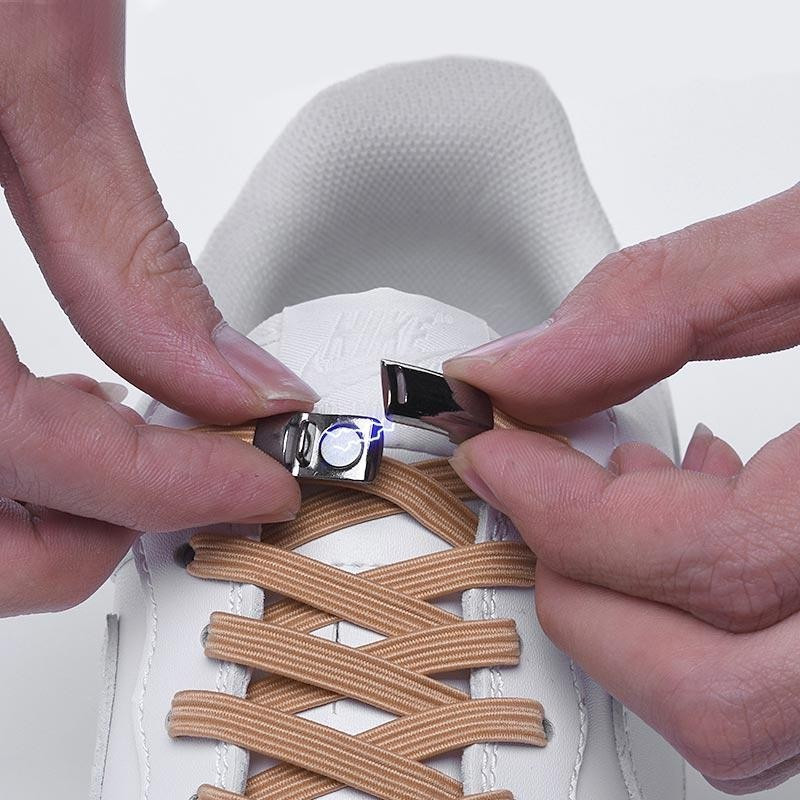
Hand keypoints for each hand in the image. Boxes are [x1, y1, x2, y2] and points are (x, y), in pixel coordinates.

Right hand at [0, 2, 316, 616]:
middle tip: (190, 489)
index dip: (153, 488)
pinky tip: (57, 404)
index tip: (258, 481)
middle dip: (75, 535)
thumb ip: (126, 253)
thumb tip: (231, 385)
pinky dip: (2, 443)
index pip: (12, 446)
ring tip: (136, 454)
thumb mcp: (38, 62)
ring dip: (35, 505)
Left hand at [446, 183, 799, 792]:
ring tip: (622, 489)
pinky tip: (699, 503)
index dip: (563, 509)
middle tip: (532, 485)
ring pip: (734, 719)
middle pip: (712, 696)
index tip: (495, 450)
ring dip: (629, 609)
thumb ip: (669, 300)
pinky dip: (687, 613)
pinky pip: (764, 686)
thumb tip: (521, 365)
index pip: (704, 562)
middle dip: (584, 584)